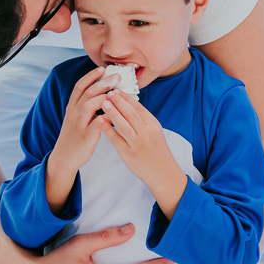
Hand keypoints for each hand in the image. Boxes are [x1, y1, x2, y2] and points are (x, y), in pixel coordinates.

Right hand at [50, 67, 117, 173]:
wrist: (64, 157)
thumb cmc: (74, 136)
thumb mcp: (75, 118)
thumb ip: (85, 107)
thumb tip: (102, 94)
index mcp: (71, 107)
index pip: (80, 86)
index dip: (90, 76)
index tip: (102, 68)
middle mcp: (74, 113)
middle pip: (87, 92)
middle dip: (102, 82)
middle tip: (117, 76)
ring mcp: (79, 124)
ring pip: (89, 104)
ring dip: (104, 96)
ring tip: (117, 91)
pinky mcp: (86, 135)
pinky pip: (98, 123)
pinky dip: (107, 115)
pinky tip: (118, 112)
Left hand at [97, 90, 187, 217]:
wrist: (163, 173)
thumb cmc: (157, 151)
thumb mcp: (155, 132)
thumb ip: (143, 120)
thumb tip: (129, 105)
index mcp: (153, 125)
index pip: (138, 107)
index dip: (126, 98)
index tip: (116, 90)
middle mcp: (146, 133)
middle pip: (130, 113)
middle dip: (118, 101)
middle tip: (108, 92)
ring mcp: (137, 143)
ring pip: (123, 125)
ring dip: (112, 112)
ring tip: (103, 102)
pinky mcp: (128, 154)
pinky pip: (116, 139)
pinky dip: (107, 129)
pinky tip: (100, 121)